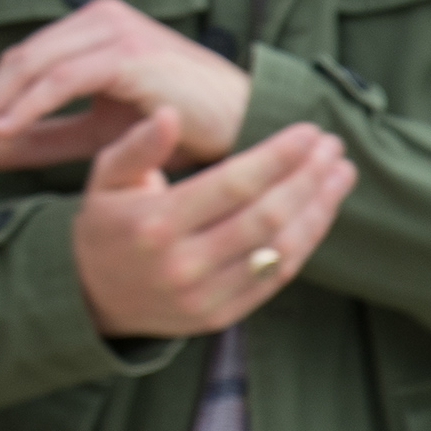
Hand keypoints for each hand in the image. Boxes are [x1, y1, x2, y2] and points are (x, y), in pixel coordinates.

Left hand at [0, 0, 251, 172]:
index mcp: (93, 29)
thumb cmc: (179, 129)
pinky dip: (29, 106)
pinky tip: (4, 133)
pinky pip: (64, 79)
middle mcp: (101, 18)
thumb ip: (48, 137)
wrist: (247, 128)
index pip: (24, 61)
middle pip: (21, 59)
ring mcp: (116, 31)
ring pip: (35, 66)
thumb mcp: (101, 134)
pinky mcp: (130, 53)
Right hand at [70, 112, 355, 339]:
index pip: (233, 185)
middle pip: (266, 217)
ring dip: (318, 209)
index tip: (309, 130)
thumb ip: (138, 145)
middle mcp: (183, 264)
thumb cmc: (106, 223)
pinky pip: (275, 278)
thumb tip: (169, 113)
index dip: (278, 156)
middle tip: (333, 146)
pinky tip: (320, 210)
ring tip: (340, 175)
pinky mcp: (220, 317)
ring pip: (279, 250)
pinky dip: (306, 242)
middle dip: (308, 177)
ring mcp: (204, 296)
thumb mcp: (106, 176)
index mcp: (155, 224)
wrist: (90, 297)